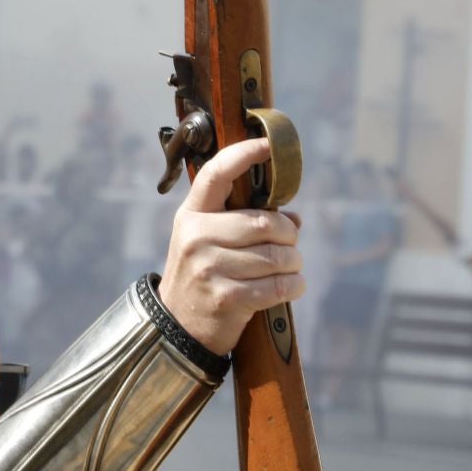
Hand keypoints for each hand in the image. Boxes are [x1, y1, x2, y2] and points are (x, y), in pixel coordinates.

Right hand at [158, 138, 304, 354]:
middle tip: (291, 245)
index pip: (217, 174)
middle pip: (265, 224)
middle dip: (289, 236)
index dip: (244, 155)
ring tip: (291, 268)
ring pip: (277, 256)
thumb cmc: (202, 275)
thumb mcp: (207, 240)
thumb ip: (243, 222)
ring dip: (294, 263)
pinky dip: (293, 286)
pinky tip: (291, 287)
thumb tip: (294, 219)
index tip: (267, 145)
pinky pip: (277, 286)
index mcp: (192, 215)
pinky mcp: (226, 297)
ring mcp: (209, 268)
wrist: (177, 325)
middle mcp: (197, 237)